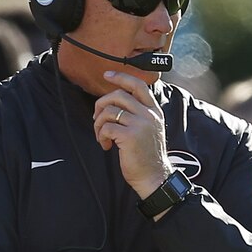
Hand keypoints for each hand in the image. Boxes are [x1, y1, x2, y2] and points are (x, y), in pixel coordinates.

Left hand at [93, 71, 172, 198]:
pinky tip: (105, 145)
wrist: (154, 177)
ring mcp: (140, 124)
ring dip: (99, 123)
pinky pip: (106, 127)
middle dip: (101, 104)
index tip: (107, 75)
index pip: (138, 84)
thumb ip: (138, 113)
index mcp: (154, 110)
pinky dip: (100, 135)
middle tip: (97, 119)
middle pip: (118, 95)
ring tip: (101, 135)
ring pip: (109, 111)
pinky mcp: (130, 136)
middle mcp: (149, 114)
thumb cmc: (147, 155)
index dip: (121, 77)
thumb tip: (113, 102)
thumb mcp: (149, 128)